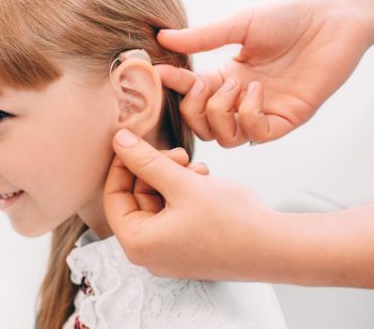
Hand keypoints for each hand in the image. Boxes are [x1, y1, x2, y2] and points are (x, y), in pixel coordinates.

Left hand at [103, 129, 275, 279]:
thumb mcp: (183, 183)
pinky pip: (174, 215)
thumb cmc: (233, 222)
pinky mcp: (187, 249)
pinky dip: (184, 194)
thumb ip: (146, 160)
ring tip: (197, 168)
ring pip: (157, 203)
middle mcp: (148, 254)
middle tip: (178, 154)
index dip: (123, 165)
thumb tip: (118, 140)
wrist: (279, 248)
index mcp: (137, 244)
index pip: (114, 196)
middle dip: (155, 171)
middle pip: (135, 199)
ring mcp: (168, 254)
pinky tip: (205, 180)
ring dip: (172, 179)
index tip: (135, 142)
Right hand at [155, 0, 373, 146]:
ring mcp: (263, 112)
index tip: (160, 74)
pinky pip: (256, 136)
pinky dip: (249, 116)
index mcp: (226, 78)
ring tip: (236, 85)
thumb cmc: (289, 18)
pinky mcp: (287, 119)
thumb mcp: (238, 25)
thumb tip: (163, 38)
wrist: (332, 19)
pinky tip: (258, 91)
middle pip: (201, 128)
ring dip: (220, 114)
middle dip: (193, 109)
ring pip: (225, 139)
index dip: (172, 89)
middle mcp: (241, 100)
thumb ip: (201, 38)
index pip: (188, 95)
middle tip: (205, 84)